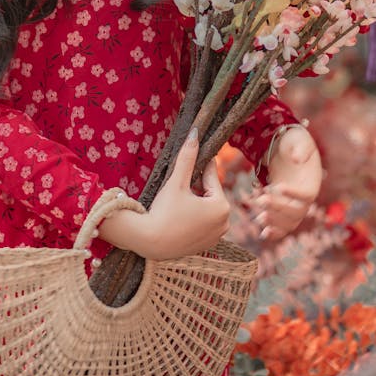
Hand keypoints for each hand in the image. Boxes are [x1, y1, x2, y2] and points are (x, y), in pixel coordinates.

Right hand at [98, 130, 229, 260]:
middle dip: (195, 185)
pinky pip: (203, 221)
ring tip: (176, 201)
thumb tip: (196, 131)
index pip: (212, 175)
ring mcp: (217, 235)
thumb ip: (187, 157)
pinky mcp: (208, 244)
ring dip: (194, 200)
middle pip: (210, 192)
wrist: (151, 242)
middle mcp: (225, 222)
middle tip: (177, 186)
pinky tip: (178, 215)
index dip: (198, 166)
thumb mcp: (176, 182)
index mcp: (222, 206)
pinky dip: (193, 215)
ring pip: (206, 206)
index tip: (191, 157)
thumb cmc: (164, 211)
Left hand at [252, 125, 321, 240]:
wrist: (288, 149)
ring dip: (275, 222)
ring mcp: (295, 204)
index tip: (277, 186)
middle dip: (279, 208)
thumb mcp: (299, 139)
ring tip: (259, 217)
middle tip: (261, 200)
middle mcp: (306, 198)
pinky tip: (263, 234)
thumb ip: (300, 148)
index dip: (294, 193)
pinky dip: (275, 231)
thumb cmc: (295, 142)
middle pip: (297, 211)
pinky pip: (283, 225)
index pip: (307, 194)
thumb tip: (296, 159)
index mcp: (312, 182)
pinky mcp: (284, 207)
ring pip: (290, 221)